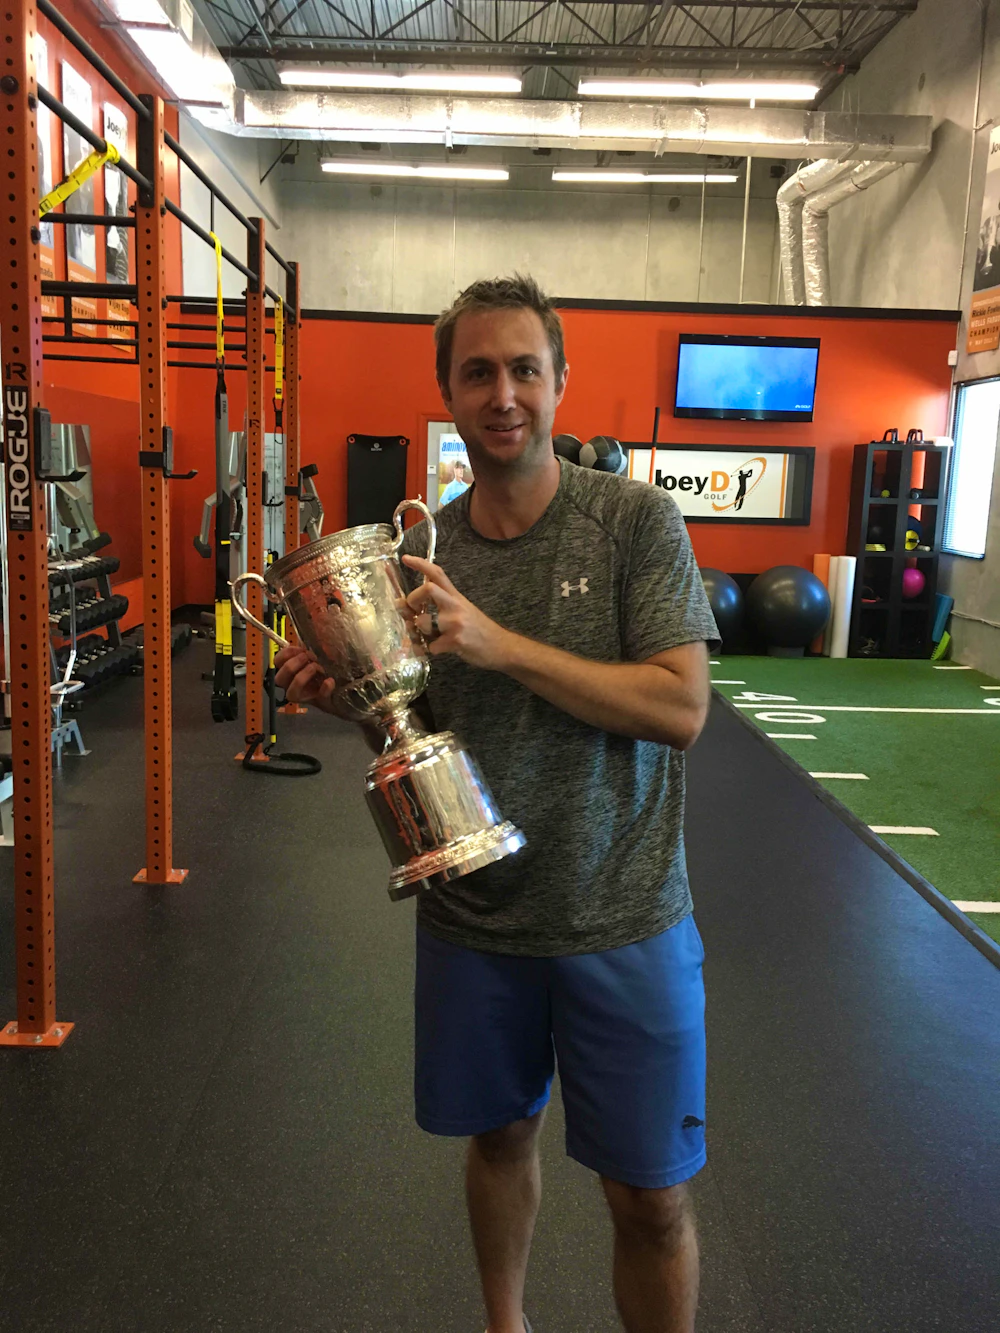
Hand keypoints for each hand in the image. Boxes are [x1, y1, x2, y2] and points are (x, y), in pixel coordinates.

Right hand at [273, 643, 335, 712]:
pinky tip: (330, 680)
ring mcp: (305, 696)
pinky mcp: (320, 702)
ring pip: (291, 693)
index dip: (285, 654)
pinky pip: (320, 697)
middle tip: (307, 657)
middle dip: (292, 665)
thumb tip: (304, 641)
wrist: (343, 688)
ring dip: (303, 676)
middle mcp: (292, 686)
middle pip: (279, 679)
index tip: (300, 649)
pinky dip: (325, 687)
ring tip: (317, 668)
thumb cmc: (324, 671)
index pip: (277, 663)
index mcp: (290, 673)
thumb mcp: (314, 657)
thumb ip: (307, 650)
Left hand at [402, 555, 512, 670]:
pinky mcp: (455, 641)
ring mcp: (455, 623)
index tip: (406, 558)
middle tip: (412, 610)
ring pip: (423, 622)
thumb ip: (442, 604)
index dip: (420, 564)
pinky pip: (431, 646)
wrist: (502, 647)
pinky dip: (432, 650)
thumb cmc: (480, 630)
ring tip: (431, 637)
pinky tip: (443, 649)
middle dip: (412, 599)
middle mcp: (455, 606)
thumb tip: (413, 605)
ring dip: (420, 632)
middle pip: (427, 589)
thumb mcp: (464, 609)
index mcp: (456, 597)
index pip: (437, 574)